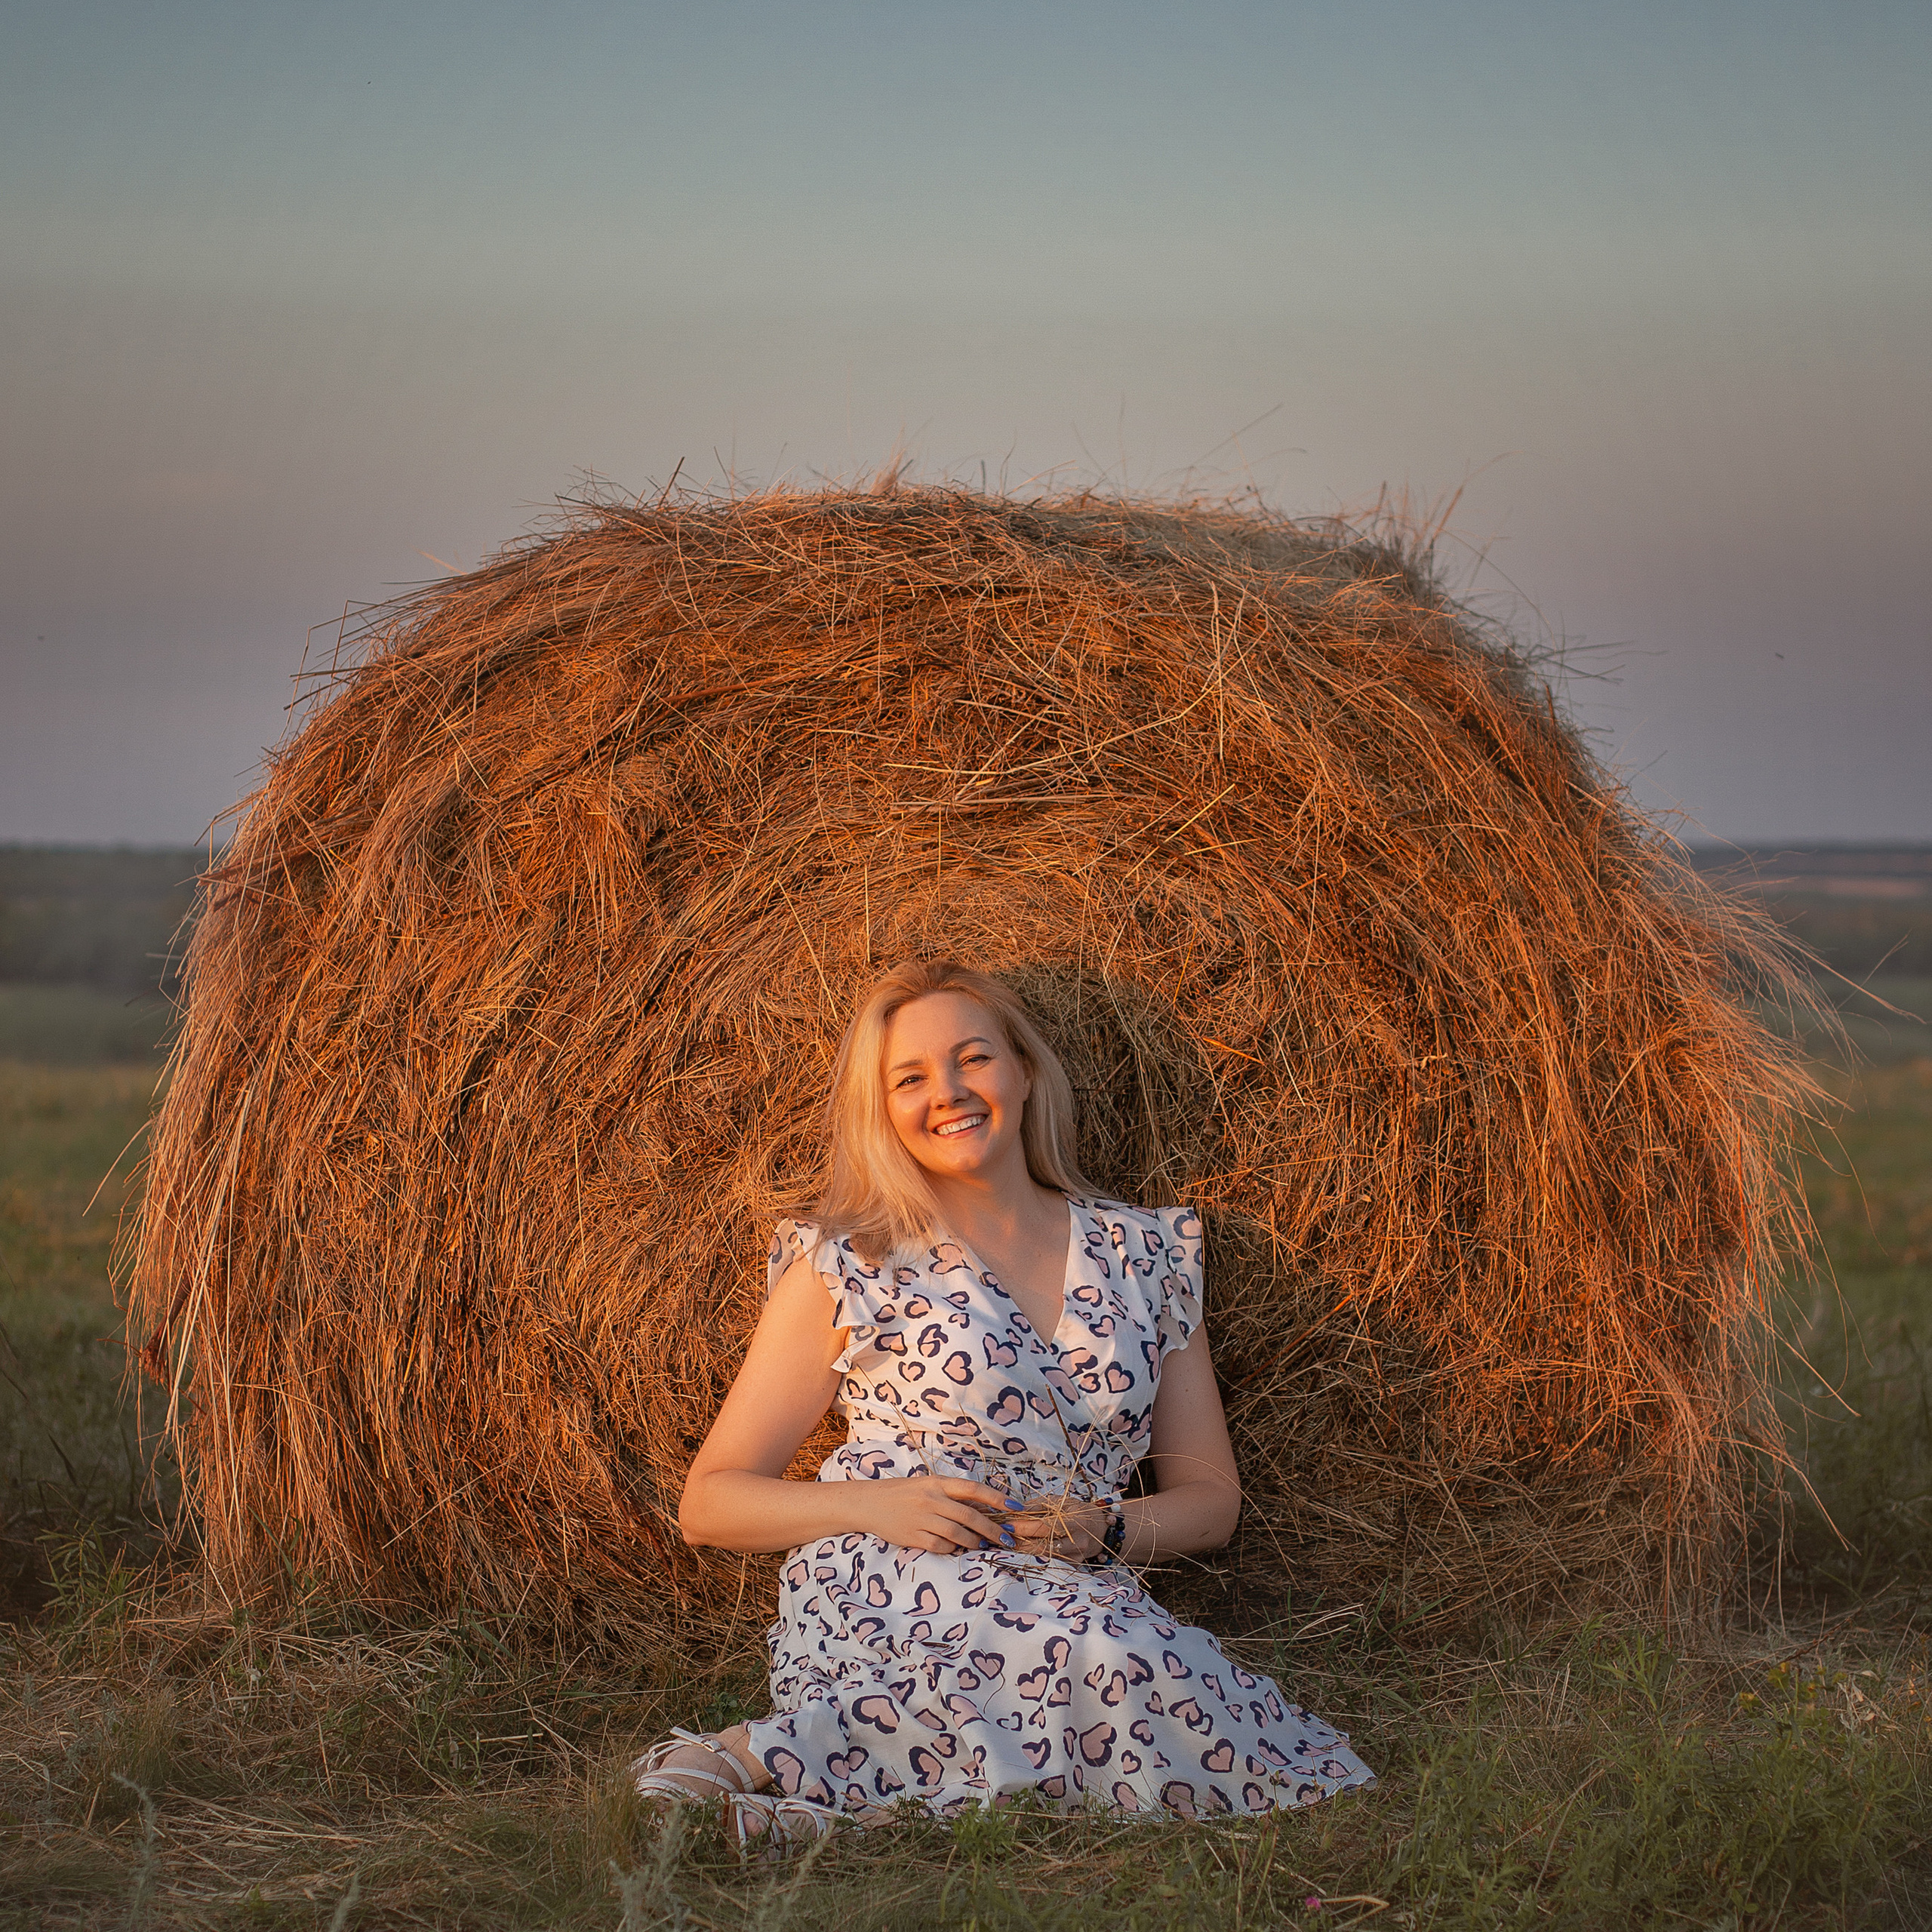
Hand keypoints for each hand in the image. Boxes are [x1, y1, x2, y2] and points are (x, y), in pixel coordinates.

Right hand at [849, 1475, 1018, 1555]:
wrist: (870, 1503)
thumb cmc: (903, 1493)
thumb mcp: (927, 1486)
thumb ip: (951, 1496)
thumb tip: (983, 1509)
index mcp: (937, 1483)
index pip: (973, 1489)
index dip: (996, 1498)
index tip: (1015, 1507)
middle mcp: (931, 1499)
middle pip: (969, 1516)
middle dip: (992, 1529)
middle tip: (1007, 1539)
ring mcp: (922, 1518)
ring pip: (957, 1534)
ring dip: (974, 1542)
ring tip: (982, 1545)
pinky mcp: (913, 1536)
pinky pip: (940, 1546)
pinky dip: (952, 1549)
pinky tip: (955, 1548)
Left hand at [1008, 1497, 1111, 1562]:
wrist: (1102, 1530)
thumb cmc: (1079, 1511)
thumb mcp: (1063, 1502)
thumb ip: (1040, 1505)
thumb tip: (1017, 1508)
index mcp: (1076, 1522)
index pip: (1046, 1527)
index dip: (1025, 1526)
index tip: (1007, 1524)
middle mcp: (1077, 1542)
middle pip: (1043, 1546)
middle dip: (1020, 1542)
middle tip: (1002, 1536)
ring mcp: (1075, 1556)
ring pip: (1044, 1556)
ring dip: (1024, 1550)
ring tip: (1008, 1542)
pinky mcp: (1072, 1566)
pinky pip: (1050, 1561)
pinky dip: (1034, 1555)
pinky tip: (1021, 1549)